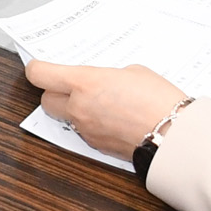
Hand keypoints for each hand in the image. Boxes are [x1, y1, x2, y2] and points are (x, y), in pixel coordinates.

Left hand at [25, 60, 187, 160]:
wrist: (174, 134)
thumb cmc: (159, 100)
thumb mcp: (132, 71)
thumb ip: (106, 75)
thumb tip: (100, 82)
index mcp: (84, 83)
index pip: (40, 75)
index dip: (36, 69)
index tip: (40, 65)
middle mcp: (79, 108)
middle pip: (46, 100)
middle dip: (55, 91)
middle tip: (71, 84)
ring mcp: (86, 129)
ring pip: (65, 117)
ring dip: (73, 108)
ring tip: (98, 100)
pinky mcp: (96, 145)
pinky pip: (82, 130)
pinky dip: (90, 122)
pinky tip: (110, 116)